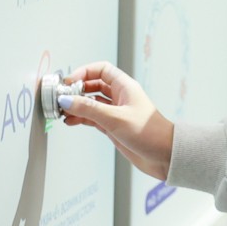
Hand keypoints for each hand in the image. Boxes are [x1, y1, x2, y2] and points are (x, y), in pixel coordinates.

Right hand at [58, 63, 173, 180]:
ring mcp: (115, 112)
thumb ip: (89, 109)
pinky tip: (71, 121)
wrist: (164, 155)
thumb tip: (67, 100)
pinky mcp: (113, 126)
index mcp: (125, 87)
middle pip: (93, 85)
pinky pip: (92, 117)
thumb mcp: (115, 118)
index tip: (69, 82)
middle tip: (62, 98)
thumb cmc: (149, 133)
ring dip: (76, 106)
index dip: (84, 72)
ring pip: (91, 103)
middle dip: (76, 90)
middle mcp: (120, 97)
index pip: (101, 70)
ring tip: (62, 111)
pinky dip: (81, 118)